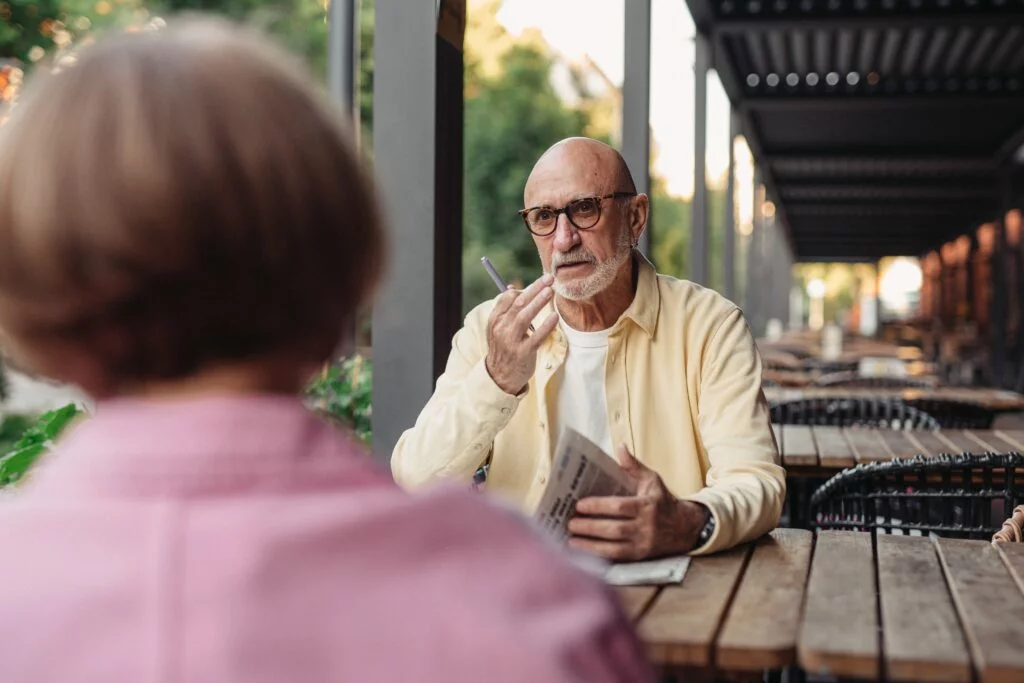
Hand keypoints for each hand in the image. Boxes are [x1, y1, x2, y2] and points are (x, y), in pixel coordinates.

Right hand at [484, 274, 558, 394]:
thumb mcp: (499, 329)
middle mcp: (501, 328)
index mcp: (495, 320)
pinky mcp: (523, 353)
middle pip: (518, 303)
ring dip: (538, 302)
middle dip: (534, 288)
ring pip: (524, 316)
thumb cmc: (504, 349)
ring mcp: (511, 341)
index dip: (524, 288)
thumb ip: (506, 310)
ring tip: (550, 291)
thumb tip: (514, 288)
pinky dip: (546, 325)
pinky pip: (536, 336)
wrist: (499, 377)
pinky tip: (554, 317)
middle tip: (549, 278)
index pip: (507, 298)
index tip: (540, 283)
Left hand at [566, 445, 709, 560]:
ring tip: (571, 539)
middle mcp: (646, 527)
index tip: (579, 504)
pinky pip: (617, 559)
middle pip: (614, 529)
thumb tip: (620, 447)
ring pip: (614, 548)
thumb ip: (633, 466)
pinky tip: (583, 552)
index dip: (598, 506)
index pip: (619, 507)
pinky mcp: (640, 557)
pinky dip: (599, 556)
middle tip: (570, 523)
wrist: (685, 528)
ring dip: (590, 545)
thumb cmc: (663, 501)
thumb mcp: (652, 480)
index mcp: (647, 506)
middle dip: (590, 527)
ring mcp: (644, 545)